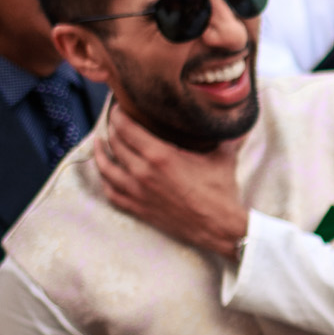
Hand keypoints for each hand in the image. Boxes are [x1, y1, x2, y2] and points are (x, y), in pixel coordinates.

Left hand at [95, 105, 249, 259]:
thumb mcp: (222, 157)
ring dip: (100, 153)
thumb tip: (233, 119)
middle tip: (115, 120)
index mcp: (160, 155)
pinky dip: (105, 181)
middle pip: (115, 143)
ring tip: (100, 143)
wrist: (219, 227)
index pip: (126, 127)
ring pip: (106, 168)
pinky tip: (106, 173)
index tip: (120, 106)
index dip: (119, 114)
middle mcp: (143, 172)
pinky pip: (111, 192)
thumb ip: (224, 134)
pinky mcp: (138, 208)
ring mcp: (138, 192)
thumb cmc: (221, 193)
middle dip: (112, 128)